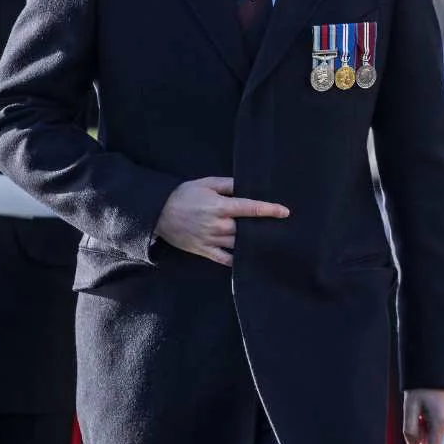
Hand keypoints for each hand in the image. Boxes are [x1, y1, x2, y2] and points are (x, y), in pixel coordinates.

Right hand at [154, 177, 289, 266]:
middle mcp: (219, 225)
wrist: (158, 213)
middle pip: (246, 230)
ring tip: (266, 243)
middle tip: (277, 229)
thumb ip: (227, 185)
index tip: (285, 212)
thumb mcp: (205, 184)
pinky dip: (238, 260)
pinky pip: (225, 259)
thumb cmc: (182, 195)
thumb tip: (245, 185)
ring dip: (252, 244)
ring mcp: (212, 240)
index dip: (269, 210)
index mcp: (220, 207)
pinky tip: (249, 259)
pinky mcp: (205, 251)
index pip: (250, 208)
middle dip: (261, 229)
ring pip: (239, 245)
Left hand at [402, 389, 443, 443]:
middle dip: (419, 435)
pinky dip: (429, 421)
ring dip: (423, 426)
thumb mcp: (410, 407)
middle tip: (412, 414)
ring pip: (434, 432)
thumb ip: (410, 430)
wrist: (436, 366)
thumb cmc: (421, 386)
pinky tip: (426, 404)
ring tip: (419, 405)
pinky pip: (438, 424)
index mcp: (441, 423)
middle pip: (431, 441)